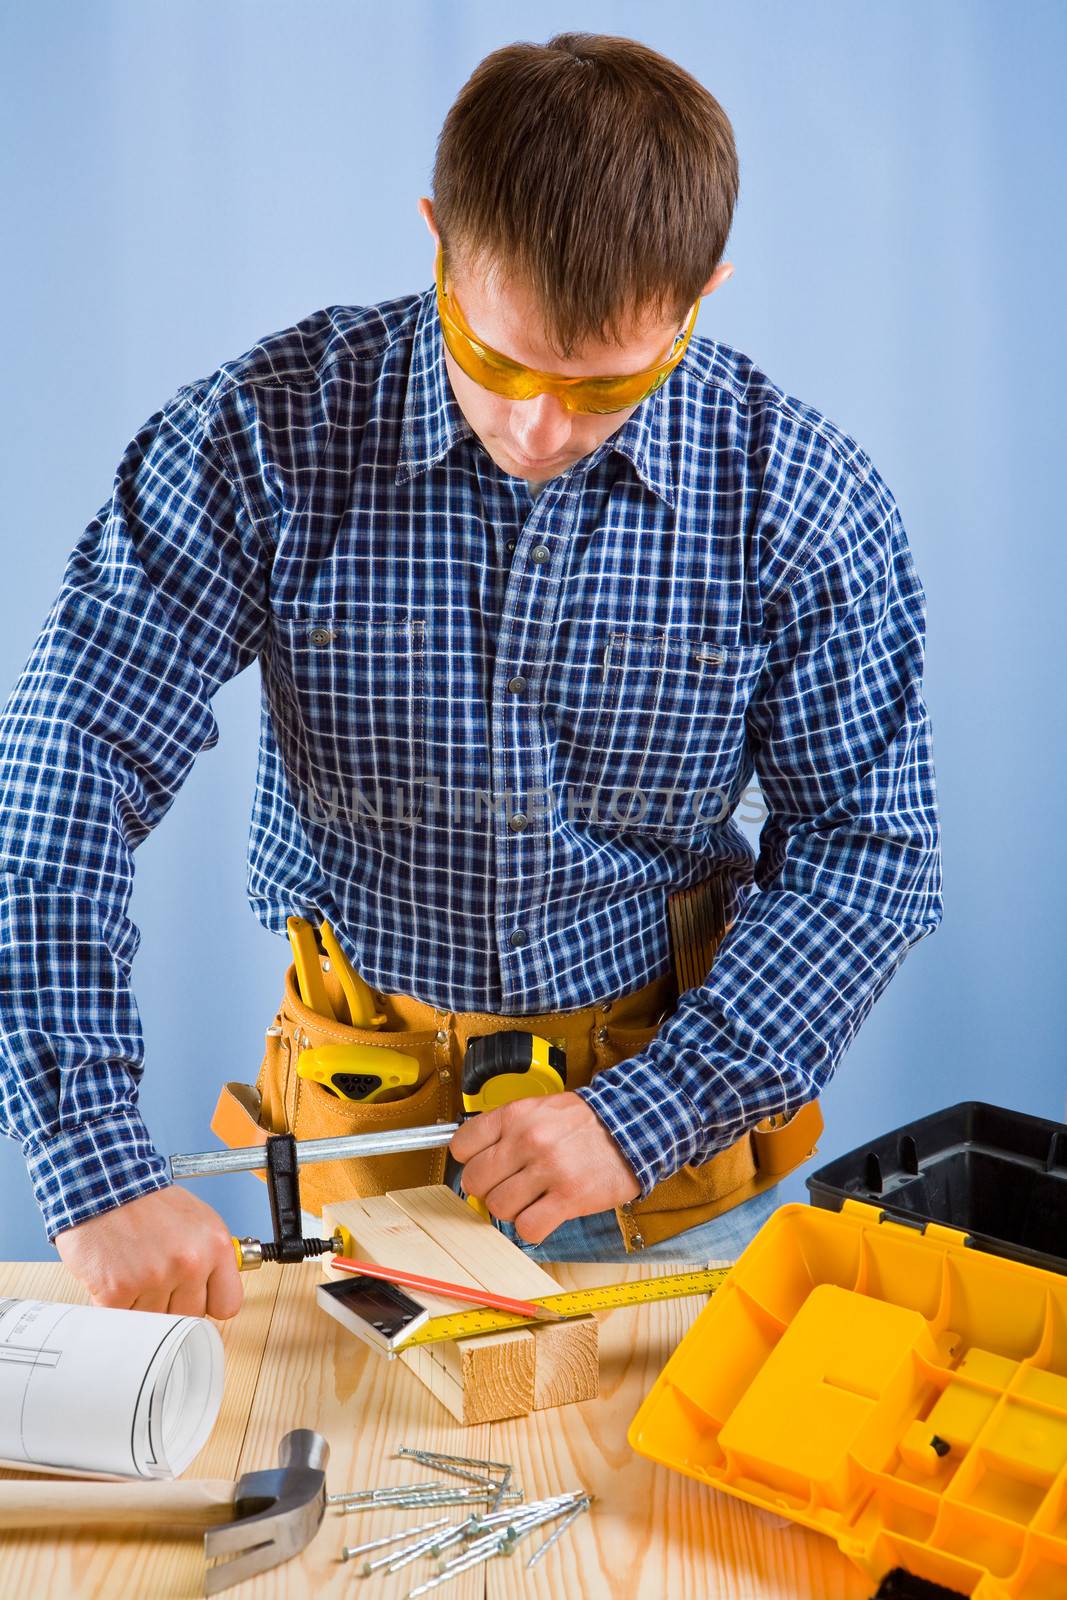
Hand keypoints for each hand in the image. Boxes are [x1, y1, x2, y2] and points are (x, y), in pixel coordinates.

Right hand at [53, 1185, 243, 1319]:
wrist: (103, 1184)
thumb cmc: (147, 1200)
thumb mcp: (197, 1219)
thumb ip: (211, 1256)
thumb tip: (217, 1288)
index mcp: (215, 1245)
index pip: (228, 1304)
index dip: (209, 1303)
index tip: (198, 1299)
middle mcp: (190, 1263)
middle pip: (190, 1316)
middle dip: (173, 1303)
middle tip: (156, 1277)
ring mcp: (154, 1278)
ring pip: (156, 1322)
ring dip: (142, 1304)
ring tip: (134, 1270)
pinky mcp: (119, 1291)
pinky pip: (123, 1319)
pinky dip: (116, 1305)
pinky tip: (115, 1277)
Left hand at [449, 1092, 640, 1244]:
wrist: (635, 1125)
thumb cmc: (586, 1121)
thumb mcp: (541, 1109)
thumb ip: (508, 1129)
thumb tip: (475, 1157)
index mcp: (516, 1115)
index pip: (462, 1144)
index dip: (470, 1160)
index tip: (484, 1165)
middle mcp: (527, 1140)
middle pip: (475, 1181)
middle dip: (489, 1188)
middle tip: (509, 1186)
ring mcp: (548, 1169)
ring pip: (498, 1207)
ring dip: (512, 1210)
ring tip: (531, 1200)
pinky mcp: (568, 1197)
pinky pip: (527, 1228)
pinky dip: (532, 1227)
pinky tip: (545, 1214)